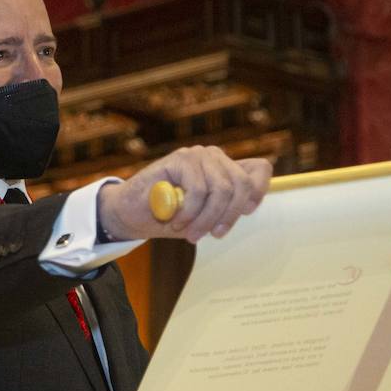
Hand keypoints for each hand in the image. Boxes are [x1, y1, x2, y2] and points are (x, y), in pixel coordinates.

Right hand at [97, 147, 271, 243]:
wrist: (132, 213)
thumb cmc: (171, 216)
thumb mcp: (205, 217)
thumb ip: (225, 209)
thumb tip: (248, 207)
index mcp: (225, 169)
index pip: (259, 169)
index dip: (258, 191)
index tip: (246, 212)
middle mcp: (216, 158)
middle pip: (242, 184)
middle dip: (229, 216)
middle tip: (212, 235)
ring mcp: (198, 155)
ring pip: (222, 189)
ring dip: (206, 218)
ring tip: (190, 233)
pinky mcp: (181, 158)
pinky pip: (199, 189)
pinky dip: (190, 211)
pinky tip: (177, 220)